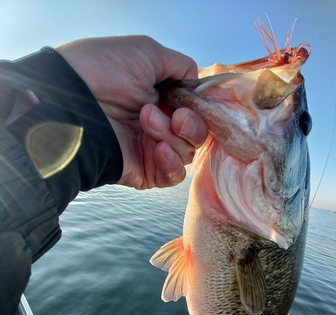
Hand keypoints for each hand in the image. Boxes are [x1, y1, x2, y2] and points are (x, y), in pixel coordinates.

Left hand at [56, 36, 207, 188]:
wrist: (73, 101)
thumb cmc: (104, 71)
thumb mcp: (148, 53)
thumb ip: (180, 66)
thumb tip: (196, 83)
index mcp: (160, 99)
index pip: (195, 111)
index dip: (199, 109)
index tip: (190, 102)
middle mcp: (158, 125)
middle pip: (196, 135)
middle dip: (190, 124)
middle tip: (173, 115)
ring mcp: (151, 149)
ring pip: (186, 153)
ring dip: (171, 136)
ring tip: (145, 120)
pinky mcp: (145, 171)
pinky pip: (173, 176)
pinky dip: (171, 162)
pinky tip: (157, 148)